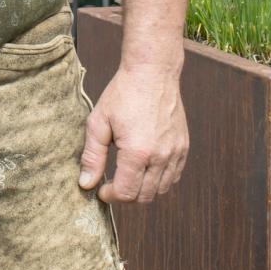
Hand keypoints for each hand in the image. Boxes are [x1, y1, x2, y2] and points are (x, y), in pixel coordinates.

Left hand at [79, 65, 187, 203]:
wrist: (152, 73)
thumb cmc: (122, 94)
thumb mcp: (98, 122)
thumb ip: (92, 156)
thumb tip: (86, 184)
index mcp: (137, 152)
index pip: (126, 193)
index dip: (111, 196)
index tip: (101, 190)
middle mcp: (160, 156)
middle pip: (144, 196)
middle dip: (125, 195)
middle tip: (112, 184)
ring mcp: (175, 153)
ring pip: (161, 190)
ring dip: (143, 190)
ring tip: (127, 176)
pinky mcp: (183, 147)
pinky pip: (174, 177)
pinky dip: (159, 180)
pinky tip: (145, 168)